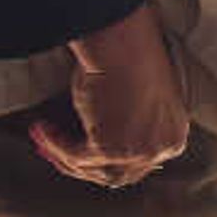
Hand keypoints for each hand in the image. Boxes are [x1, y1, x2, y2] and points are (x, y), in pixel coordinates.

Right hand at [29, 0, 189, 186]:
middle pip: (118, 174)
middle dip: (82, 165)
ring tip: (45, 137)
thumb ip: (126, 122)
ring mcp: (139, 152)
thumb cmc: (131, 55)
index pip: (140, 164)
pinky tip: (42, 129)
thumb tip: (93, 137)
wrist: (124, 41)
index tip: (81, 150)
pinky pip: (75, 156)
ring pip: (95, 170)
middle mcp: (161, 148)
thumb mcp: (136, 96)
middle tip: (56, 151)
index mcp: (173, 134)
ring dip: (65, 155)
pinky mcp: (111, 150)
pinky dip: (55, 144)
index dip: (106, 161)